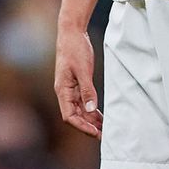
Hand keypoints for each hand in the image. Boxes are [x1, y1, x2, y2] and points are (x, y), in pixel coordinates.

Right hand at [53, 23, 102, 138]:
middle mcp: (65, 92)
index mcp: (62, 90)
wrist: (72, 32)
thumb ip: (87, 90)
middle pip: (75, 116)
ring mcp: (70, 89)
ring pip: (80, 110)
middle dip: (88, 127)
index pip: (69, 116)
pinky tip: (101, 116)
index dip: (82, 127)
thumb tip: (91, 110)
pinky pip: (84, 102)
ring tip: (105, 129)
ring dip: (91, 120)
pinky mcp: (77, 84)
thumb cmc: (75, 48)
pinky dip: (92, 110)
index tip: (95, 133)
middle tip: (104, 136)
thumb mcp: (83, 69)